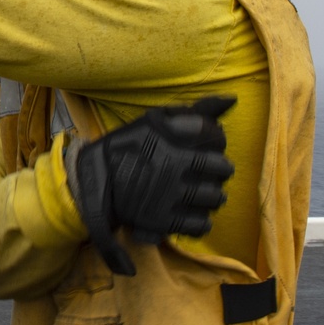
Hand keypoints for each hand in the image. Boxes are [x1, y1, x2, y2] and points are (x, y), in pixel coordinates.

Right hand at [69, 95, 235, 275]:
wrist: (93, 181)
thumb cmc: (126, 148)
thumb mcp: (153, 121)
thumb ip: (193, 111)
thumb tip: (230, 99)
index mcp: (169, 138)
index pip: (214, 135)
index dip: (214, 138)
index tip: (203, 143)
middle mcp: (173, 166)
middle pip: (222, 168)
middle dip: (217, 168)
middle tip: (203, 171)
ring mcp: (169, 195)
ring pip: (216, 197)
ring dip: (210, 195)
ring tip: (196, 192)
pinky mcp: (163, 221)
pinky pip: (201, 225)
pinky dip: (198, 221)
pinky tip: (188, 212)